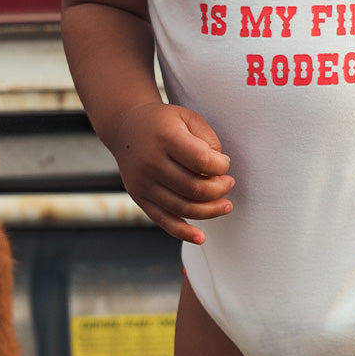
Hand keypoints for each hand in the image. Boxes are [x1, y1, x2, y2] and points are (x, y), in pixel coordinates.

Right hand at [110, 101, 234, 243]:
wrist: (125, 127)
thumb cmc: (164, 123)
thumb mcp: (188, 118)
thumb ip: (208, 140)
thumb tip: (219, 171)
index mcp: (166, 138)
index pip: (201, 161)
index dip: (221, 166)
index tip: (225, 163)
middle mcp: (151, 162)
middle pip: (194, 187)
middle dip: (219, 189)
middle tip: (229, 183)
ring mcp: (143, 183)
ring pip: (182, 207)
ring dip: (210, 211)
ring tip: (225, 205)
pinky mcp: (139, 198)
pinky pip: (163, 220)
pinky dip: (183, 232)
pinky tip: (201, 238)